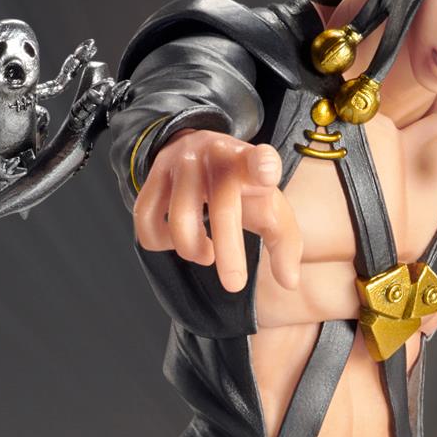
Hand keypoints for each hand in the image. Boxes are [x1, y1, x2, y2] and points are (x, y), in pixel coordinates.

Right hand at [133, 129, 302, 291]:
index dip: (264, 165)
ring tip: (207, 252)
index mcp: (249, 163)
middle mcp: (214, 157)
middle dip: (230, 254)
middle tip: (234, 285)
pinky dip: (160, 242)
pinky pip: (147, 221)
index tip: (267, 169)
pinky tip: (177, 241)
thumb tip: (289, 282)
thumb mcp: (270, 208)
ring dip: (194, 250)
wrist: (204, 151)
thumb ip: (285, 245)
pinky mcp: (153, 175)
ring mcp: (180, 163)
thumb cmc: (243, 188)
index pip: (259, 161)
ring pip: (179, 222)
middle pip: (222, 211)